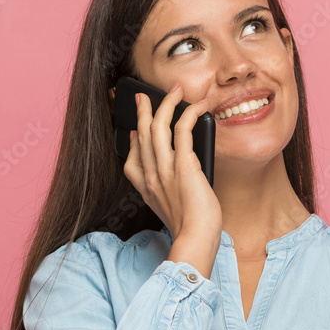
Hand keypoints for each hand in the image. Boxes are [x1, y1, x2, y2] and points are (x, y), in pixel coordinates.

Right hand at [122, 82, 221, 243]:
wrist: (196, 238)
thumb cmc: (191, 228)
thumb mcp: (171, 210)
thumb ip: (168, 189)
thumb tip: (178, 167)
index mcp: (146, 188)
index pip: (132, 158)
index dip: (132, 140)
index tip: (136, 129)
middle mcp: (152, 175)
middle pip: (142, 134)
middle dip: (143, 111)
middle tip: (144, 96)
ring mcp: (165, 169)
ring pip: (158, 126)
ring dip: (165, 103)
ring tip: (174, 91)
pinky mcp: (184, 164)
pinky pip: (183, 129)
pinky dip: (190, 113)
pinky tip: (198, 106)